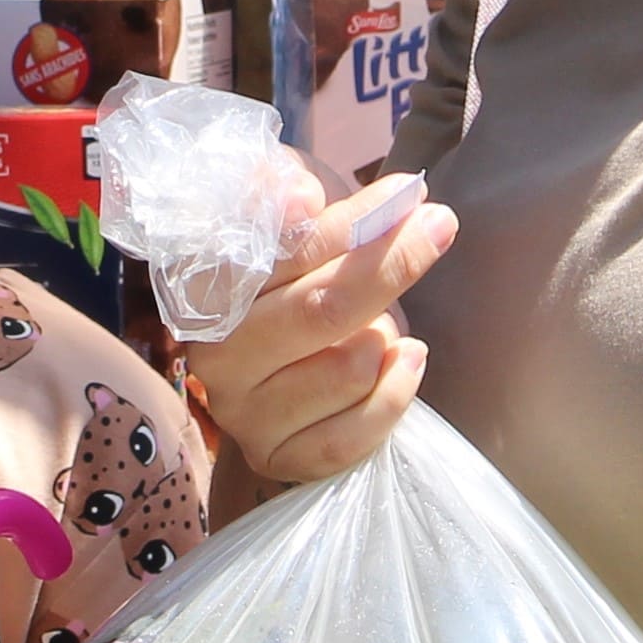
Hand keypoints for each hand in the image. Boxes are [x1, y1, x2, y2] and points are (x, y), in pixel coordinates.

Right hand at [182, 163, 450, 484]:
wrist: (301, 352)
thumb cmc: (302, 263)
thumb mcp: (291, 202)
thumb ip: (284, 185)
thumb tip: (298, 196)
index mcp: (203, 283)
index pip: (271, 252)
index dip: (326, 225)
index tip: (388, 195)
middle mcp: (211, 350)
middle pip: (320, 310)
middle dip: (392, 263)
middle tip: (439, 223)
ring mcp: (241, 410)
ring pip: (348, 370)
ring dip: (386, 338)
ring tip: (384, 324)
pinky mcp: (276, 456)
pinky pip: (352, 435)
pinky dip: (395, 394)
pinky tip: (407, 361)